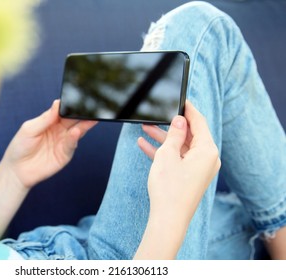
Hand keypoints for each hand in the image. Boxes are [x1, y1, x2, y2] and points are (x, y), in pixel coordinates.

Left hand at [0, 100, 96, 188]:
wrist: (17, 170)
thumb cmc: (20, 147)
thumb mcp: (29, 129)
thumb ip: (45, 118)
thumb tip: (57, 104)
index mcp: (50, 121)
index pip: (64, 110)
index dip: (71, 105)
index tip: (77, 99)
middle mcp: (59, 130)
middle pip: (74, 119)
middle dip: (83, 114)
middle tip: (91, 108)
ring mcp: (63, 142)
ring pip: (77, 131)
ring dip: (84, 124)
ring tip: (90, 119)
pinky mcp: (65, 154)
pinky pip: (72, 145)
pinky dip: (75, 138)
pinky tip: (76, 132)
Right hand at [134, 100, 220, 258]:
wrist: (168, 219)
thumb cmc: (169, 188)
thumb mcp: (168, 154)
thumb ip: (175, 133)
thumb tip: (180, 120)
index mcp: (207, 150)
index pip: (199, 122)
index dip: (188, 109)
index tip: (180, 98)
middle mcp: (207, 159)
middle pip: (189, 134)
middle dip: (170, 125)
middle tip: (157, 114)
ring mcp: (198, 169)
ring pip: (180, 146)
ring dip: (163, 138)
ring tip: (144, 128)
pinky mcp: (190, 176)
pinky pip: (177, 159)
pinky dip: (163, 152)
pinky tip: (144, 144)